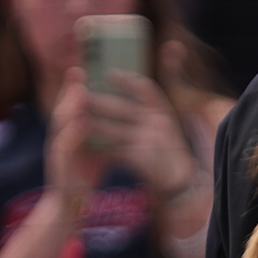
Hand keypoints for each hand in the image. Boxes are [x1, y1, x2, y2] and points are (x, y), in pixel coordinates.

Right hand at [47, 71, 110, 202]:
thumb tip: (122, 109)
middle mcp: (59, 136)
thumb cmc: (87, 173)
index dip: (75, 84)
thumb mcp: (98, 145)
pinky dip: (74, 132)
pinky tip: (82, 121)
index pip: (71, 103)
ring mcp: (57, 149)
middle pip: (62, 107)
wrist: (72, 204)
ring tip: (79, 89)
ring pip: (61, 123)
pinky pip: (66, 146)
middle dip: (69, 88)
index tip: (84, 64)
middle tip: (78, 69)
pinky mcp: (59, 164)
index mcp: (69, 130)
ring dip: (69, 106)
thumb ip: (105, 128)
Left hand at [85, 71, 200, 199]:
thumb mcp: (165, 129)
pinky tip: (88, 147)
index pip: (147, 90)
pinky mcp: (142, 159)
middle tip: (79, 96)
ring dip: (94, 125)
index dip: (129, 80)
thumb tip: (123, 98)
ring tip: (76, 122)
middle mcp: (159, 124)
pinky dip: (100, 149)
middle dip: (99, 102)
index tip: (110, 74)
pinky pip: (115, 152)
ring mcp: (151, 142)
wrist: (180, 183)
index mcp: (164, 114)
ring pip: (115, 130)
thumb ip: (147, 115)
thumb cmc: (168, 155)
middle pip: (123, 109)